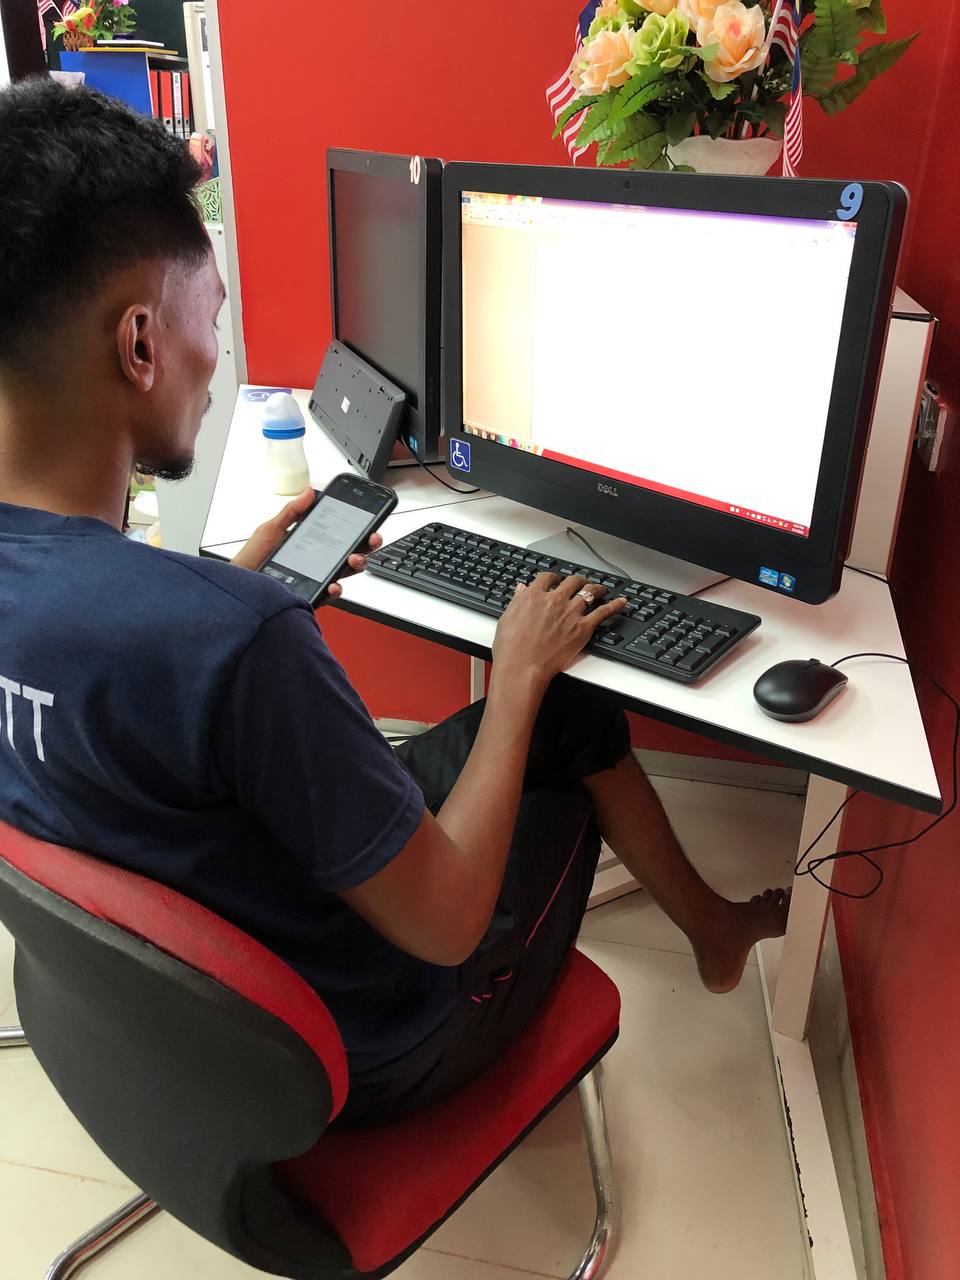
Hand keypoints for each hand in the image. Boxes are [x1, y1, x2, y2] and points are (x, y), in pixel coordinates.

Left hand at [230, 488, 382, 602]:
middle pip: (350, 553)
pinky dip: (336, 590)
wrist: (237, 586)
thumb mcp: (271, 529)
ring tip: (354, 558)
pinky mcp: (309, 596)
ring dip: (356, 565)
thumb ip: (291, 512)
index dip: (358, 528)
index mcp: (310, 544)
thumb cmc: (251, 560)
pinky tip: (333, 584)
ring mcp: (315, 579)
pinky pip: (329, 595)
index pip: (340, 534)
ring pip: (345, 573)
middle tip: (370, 539)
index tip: (368, 519)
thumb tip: (308, 492)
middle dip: (366, 545)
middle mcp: (316, 562)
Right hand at [492, 573, 625, 691]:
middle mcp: (555, 600)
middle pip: (572, 581)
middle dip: (577, 580)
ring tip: (600, 589)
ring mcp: (571, 612)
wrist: (523, 667)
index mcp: (534, 596)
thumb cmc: (511, 648)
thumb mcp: (507, 618)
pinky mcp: (583, 627)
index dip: (553, 577)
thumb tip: (521, 590)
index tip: (555, 580)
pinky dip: (615, 605)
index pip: (547, 577)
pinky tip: (621, 602)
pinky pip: (603, 612)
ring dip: (596, 588)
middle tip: (580, 583)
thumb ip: (517, 601)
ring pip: (589, 592)